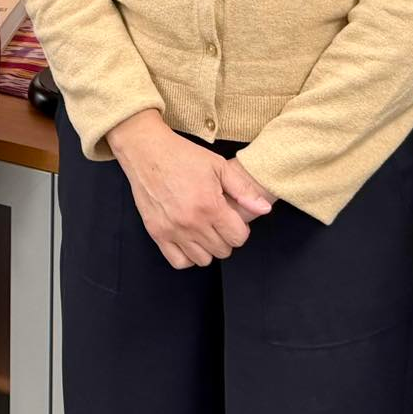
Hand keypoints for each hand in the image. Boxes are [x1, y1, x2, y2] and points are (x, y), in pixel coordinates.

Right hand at [106, 110, 271, 269]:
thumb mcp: (219, 166)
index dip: (240, 229)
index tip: (233, 218)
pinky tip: (189, 239)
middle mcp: (191, 223)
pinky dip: (187, 256)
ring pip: (203, 260)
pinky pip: (179, 261)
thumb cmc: (183, 156)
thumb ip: (243, 190)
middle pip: (222, 251)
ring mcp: (173, 230)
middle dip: (226, 237)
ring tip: (204, 229)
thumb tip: (264, 209)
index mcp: (210, 205)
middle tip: (219, 221)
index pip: (238, 238)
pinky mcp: (157, 233)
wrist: (147, 151)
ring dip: (208, 248)